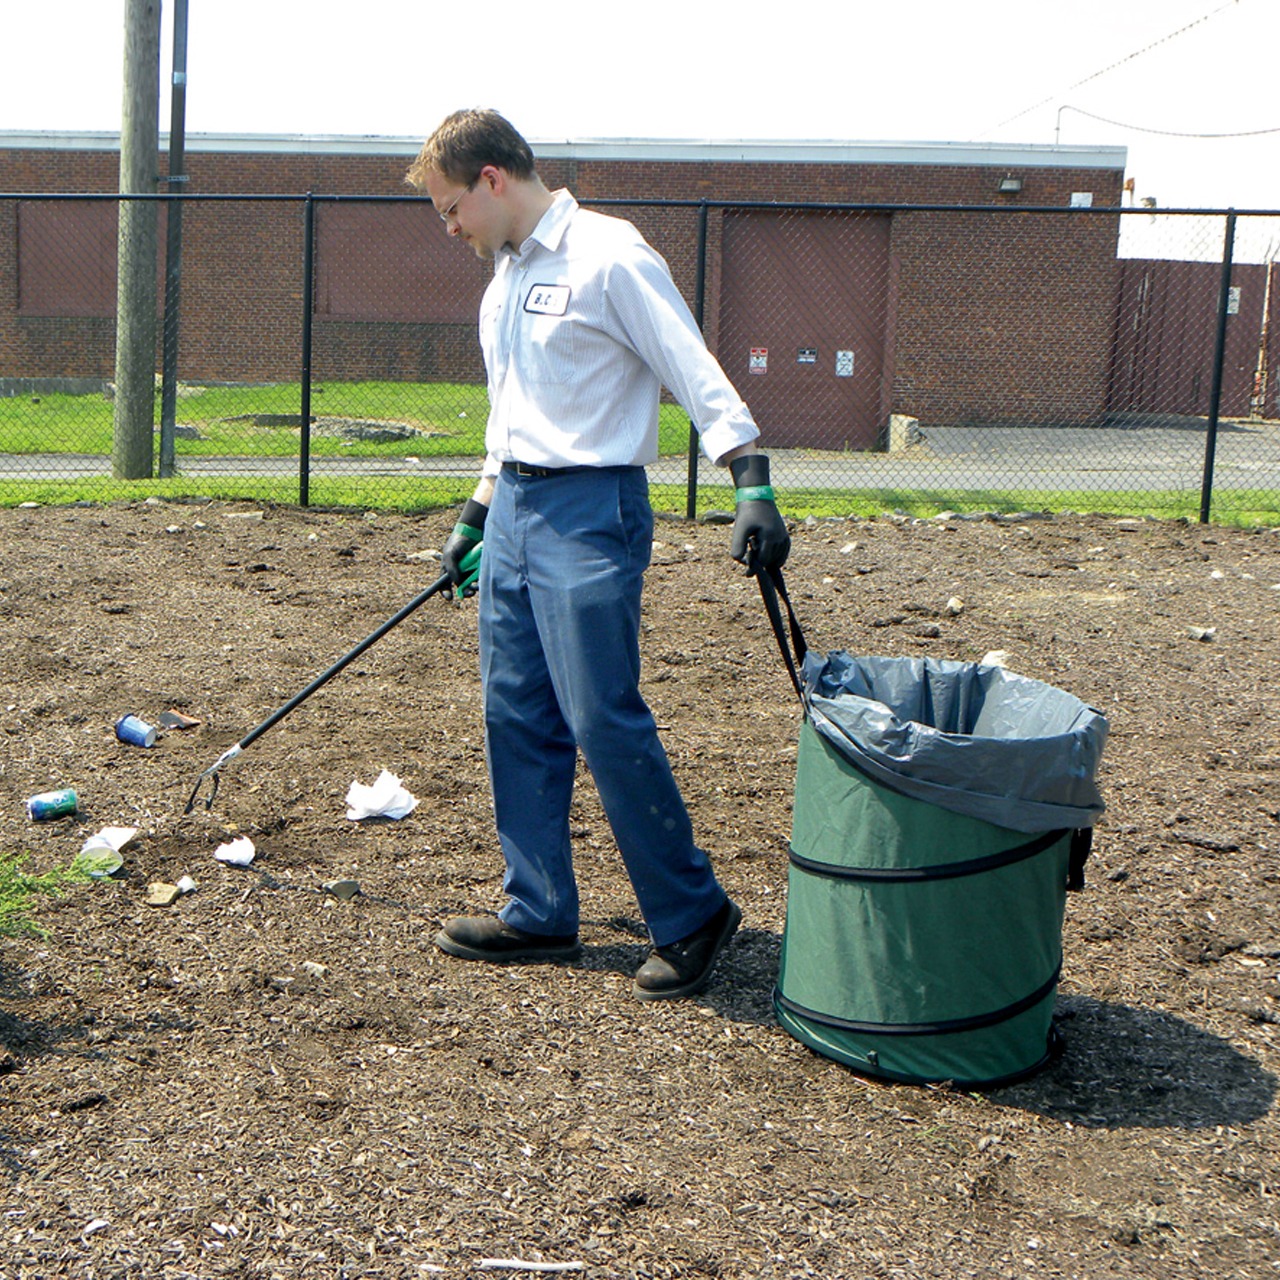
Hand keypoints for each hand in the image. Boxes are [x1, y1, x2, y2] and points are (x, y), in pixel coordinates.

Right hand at [442, 497, 487, 596]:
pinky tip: (481, 579)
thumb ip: (451, 569)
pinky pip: (479, 578)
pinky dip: (480, 580)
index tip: (449, 597)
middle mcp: (459, 572)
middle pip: (461, 587)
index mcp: (448, 569)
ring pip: (471, 584)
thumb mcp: (450, 554)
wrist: (474, 532)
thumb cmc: (458, 542)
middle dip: (464, 592)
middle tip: (469, 593)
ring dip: (473, 588)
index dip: (445, 592)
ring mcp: (469, 571)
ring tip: (476, 586)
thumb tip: (456, 583)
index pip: (444, 584)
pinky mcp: (479, 568)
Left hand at [729, 453, 789, 575]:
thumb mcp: (739, 530)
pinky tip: (762, 548)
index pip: (763, 561)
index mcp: (771, 537)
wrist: (757, 497)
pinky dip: (773, 557)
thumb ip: (738, 548)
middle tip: (749, 549)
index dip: (753, 567)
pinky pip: (781, 556)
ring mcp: (785, 538)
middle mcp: (781, 539)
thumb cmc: (747, 514)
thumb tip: (742, 563)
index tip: (745, 571)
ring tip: (755, 545)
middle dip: (759, 561)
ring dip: (766, 559)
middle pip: (770, 562)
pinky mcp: (786, 538)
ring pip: (776, 560)